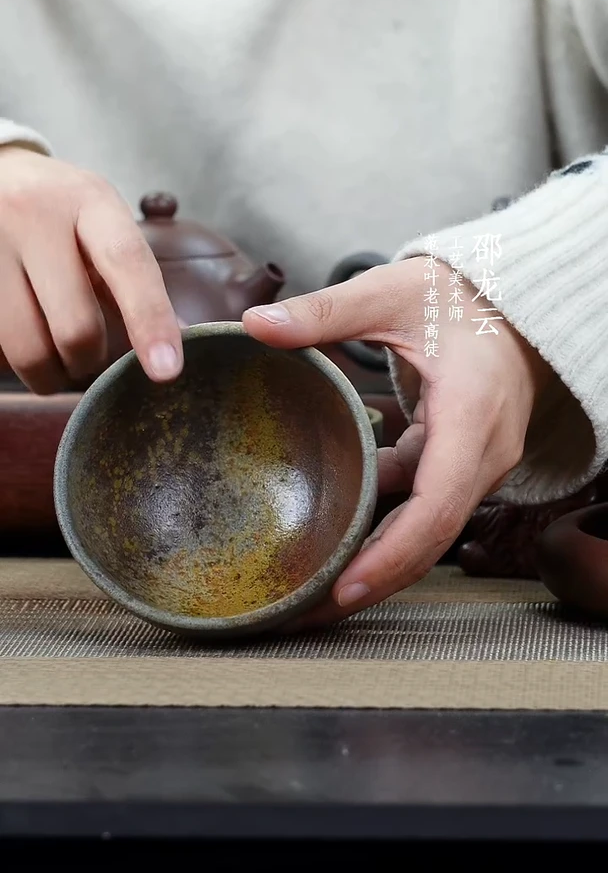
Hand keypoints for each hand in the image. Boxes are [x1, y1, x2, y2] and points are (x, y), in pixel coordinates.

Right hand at [0, 146, 181, 392]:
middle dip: (89, 359)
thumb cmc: (58, 207)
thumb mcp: (101, 221)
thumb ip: (136, 278)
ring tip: (53, 353)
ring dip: (50, 372)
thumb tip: (182, 338)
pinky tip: (20, 335)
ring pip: (29, 351)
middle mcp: (33, 216)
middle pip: (76, 327)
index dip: (150, 320)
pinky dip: (14, 361)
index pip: (126, 263)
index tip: (167, 370)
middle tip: (87, 352)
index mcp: (87, 200)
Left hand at [242, 257, 550, 626]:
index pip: (439, 504)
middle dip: (373, 579)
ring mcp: (475, 463)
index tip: (344, 589)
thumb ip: (325, 311)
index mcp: (470, 414)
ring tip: (308, 587)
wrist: (507, 304)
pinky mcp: (459, 463)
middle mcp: (482, 452)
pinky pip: (421, 506)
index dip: (394, 555)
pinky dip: (381, 524)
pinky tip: (332, 531)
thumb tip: (255, 325)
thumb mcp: (390, 293)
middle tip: (303, 611)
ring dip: (374, 560)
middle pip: (432, 536)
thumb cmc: (455, 297)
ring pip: (426, 529)